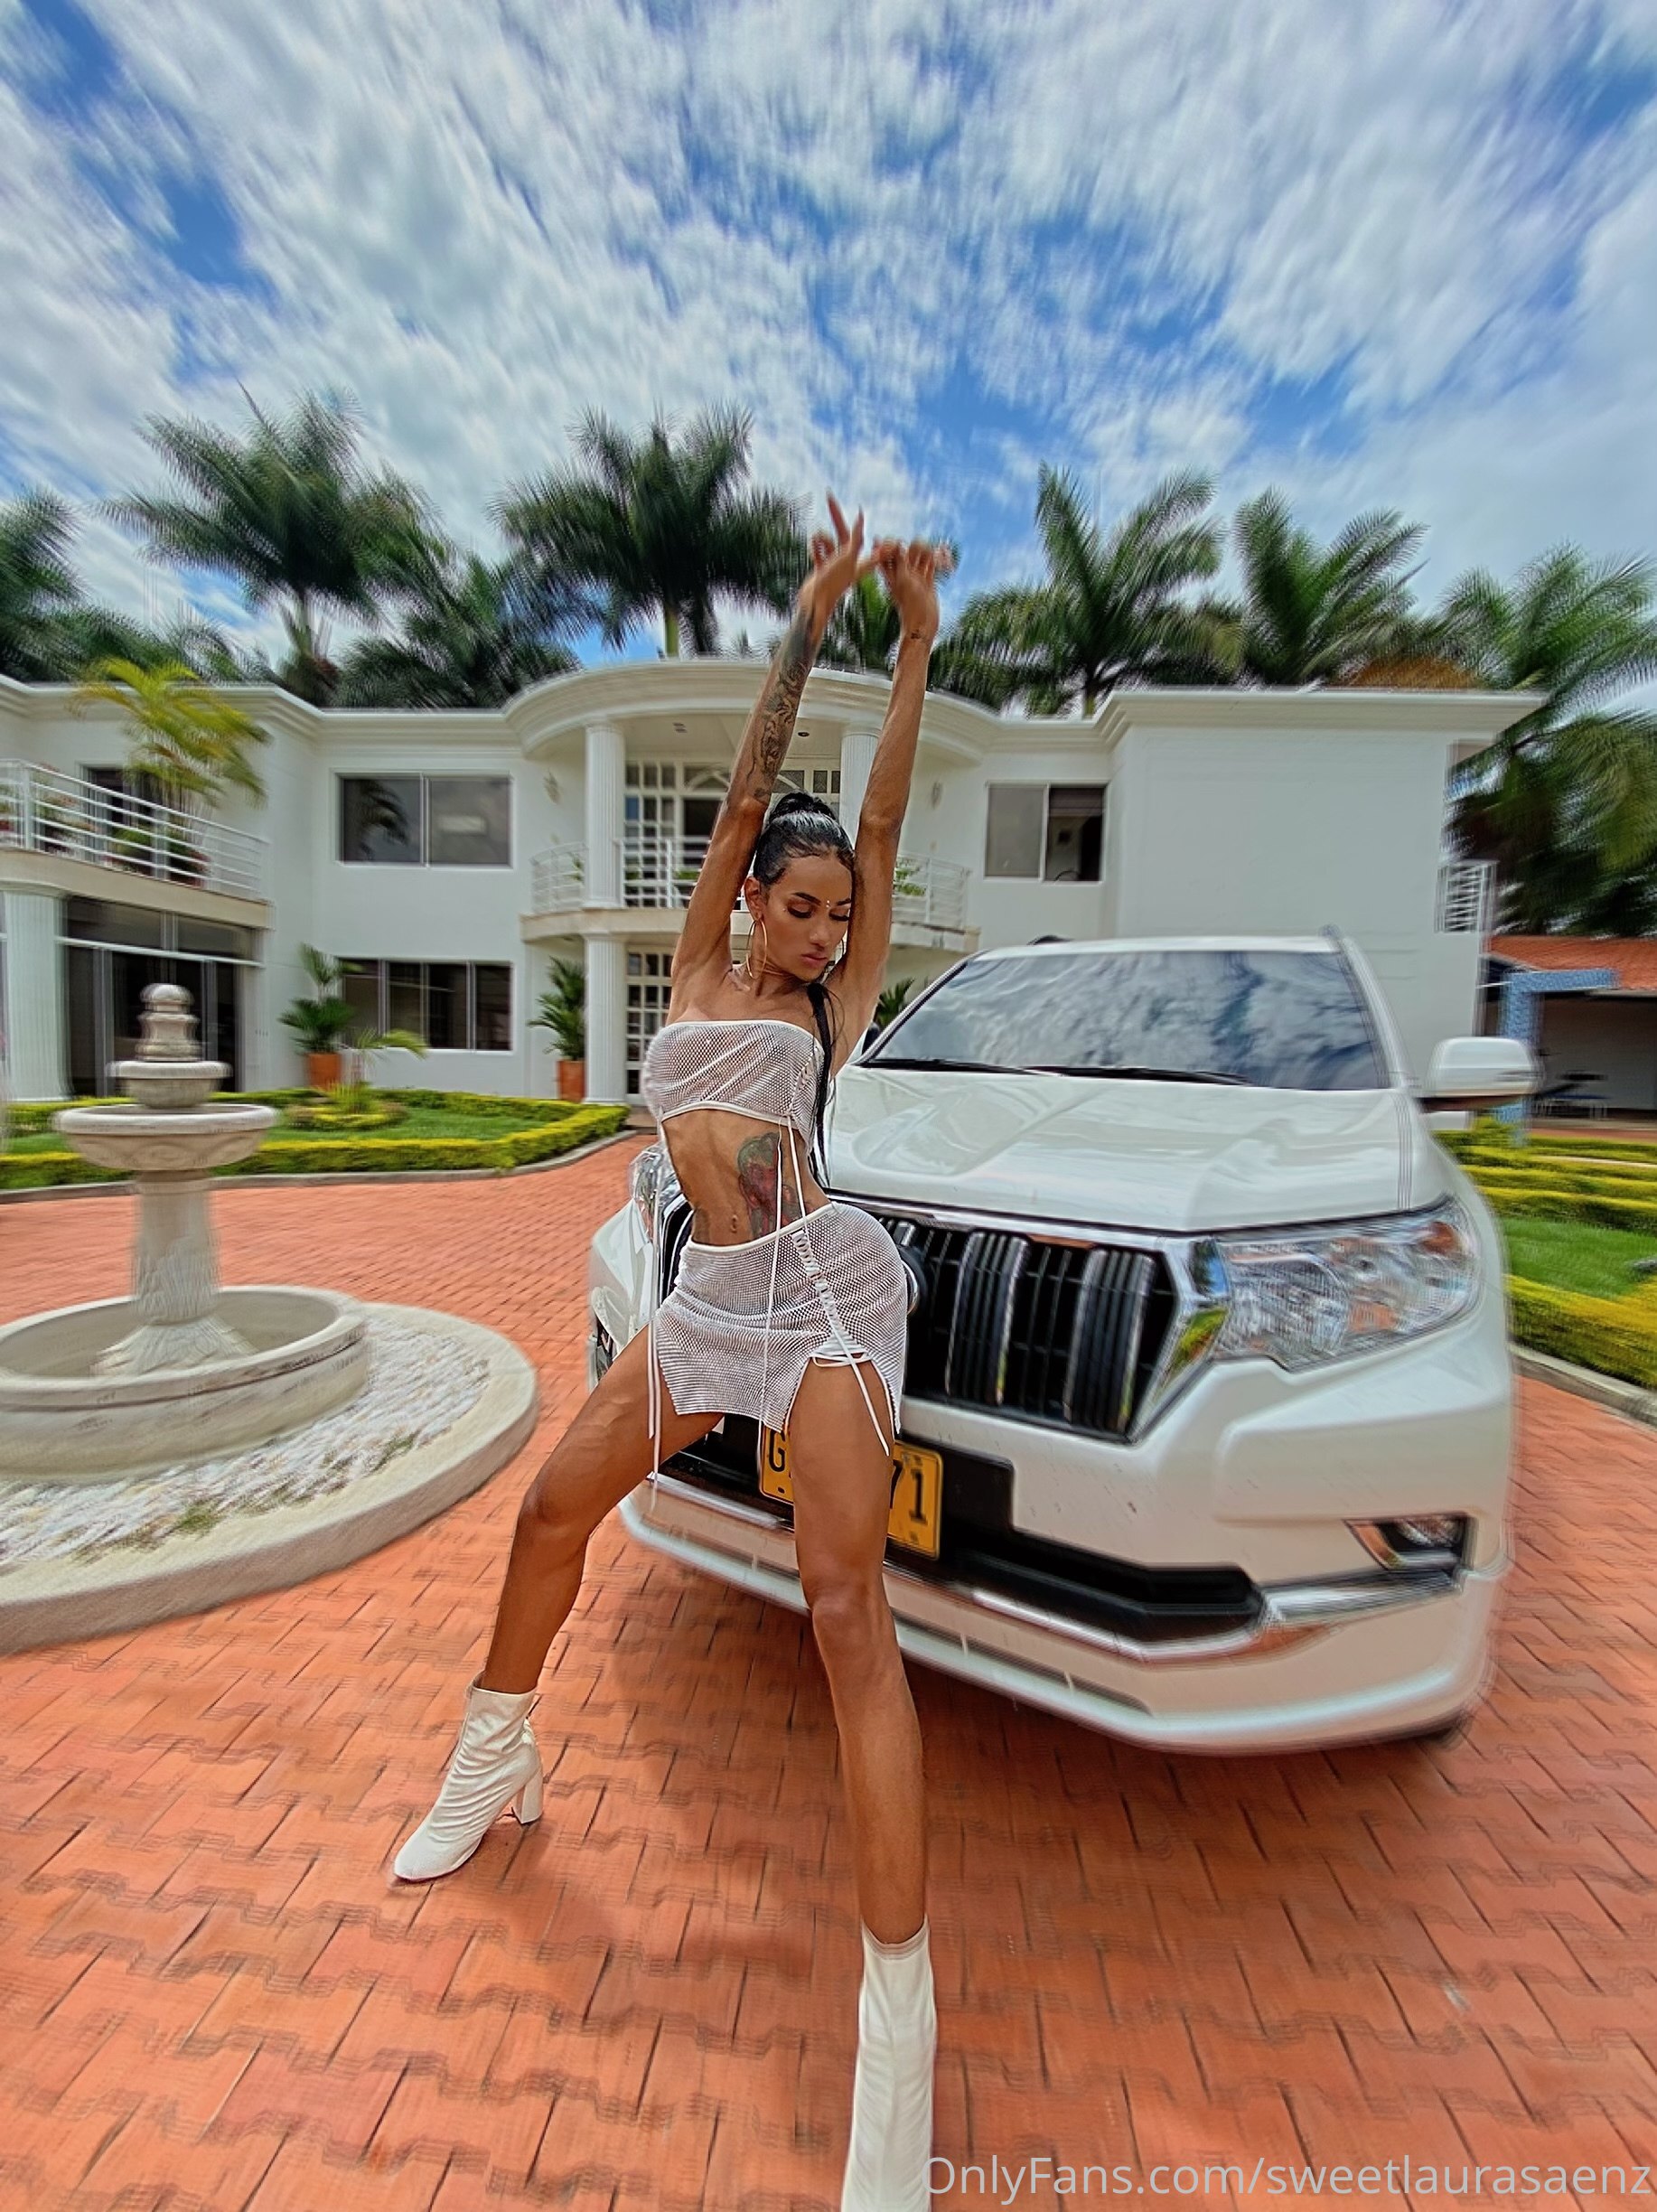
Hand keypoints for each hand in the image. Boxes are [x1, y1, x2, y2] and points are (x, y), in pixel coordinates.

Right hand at [800, 495, 874, 622]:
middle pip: (842, 530)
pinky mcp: (821, 565)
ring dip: (820, 540)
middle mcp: (847, 559)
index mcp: (857, 557)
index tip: (859, 509)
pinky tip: (813, 555)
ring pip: (826, 538)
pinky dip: (814, 548)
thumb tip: (860, 517)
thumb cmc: (834, 581)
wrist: (813, 600)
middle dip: (835, 514)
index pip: (860, 534)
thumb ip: (855, 537)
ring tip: (817, 549)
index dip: (859, 523)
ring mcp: (834, 561)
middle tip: (828, 494)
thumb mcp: (848, 557)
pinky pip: (817, 547)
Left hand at [875, 536, 951, 645]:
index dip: (892, 544)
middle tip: (925, 552)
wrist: (922, 626)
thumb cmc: (910, 607)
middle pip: (908, 548)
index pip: (889, 550)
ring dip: (932, 553)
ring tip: (939, 558)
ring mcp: (916, 576)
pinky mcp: (928, 581)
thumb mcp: (903, 583)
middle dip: (917, 547)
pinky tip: (948, 564)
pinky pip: (933, 564)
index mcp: (891, 572)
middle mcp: (903, 572)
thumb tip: (900, 545)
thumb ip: (901, 564)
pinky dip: (940, 561)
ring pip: (923, 555)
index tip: (898, 545)